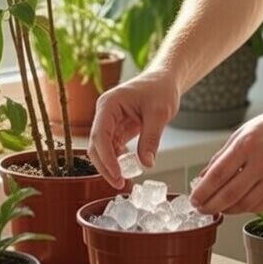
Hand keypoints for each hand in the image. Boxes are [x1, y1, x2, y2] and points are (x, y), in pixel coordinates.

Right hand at [87, 70, 179, 188]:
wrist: (165, 79)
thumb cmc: (161, 88)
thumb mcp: (159, 113)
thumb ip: (151, 138)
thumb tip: (146, 164)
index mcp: (109, 104)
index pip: (100, 135)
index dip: (106, 158)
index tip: (118, 175)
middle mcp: (105, 113)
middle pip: (96, 145)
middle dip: (106, 166)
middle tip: (120, 184)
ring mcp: (110, 120)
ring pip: (103, 149)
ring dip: (111, 166)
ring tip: (125, 181)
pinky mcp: (118, 127)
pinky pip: (113, 147)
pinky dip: (118, 159)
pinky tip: (128, 168)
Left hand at [190, 104, 262, 215]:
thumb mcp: (243, 132)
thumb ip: (222, 156)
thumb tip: (203, 177)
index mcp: (247, 144)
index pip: (218, 174)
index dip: (202, 190)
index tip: (194, 198)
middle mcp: (262, 162)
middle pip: (230, 194)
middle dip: (210, 205)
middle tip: (200, 208)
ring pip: (244, 204)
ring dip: (227, 209)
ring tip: (216, 207)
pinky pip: (260, 206)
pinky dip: (244, 208)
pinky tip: (236, 205)